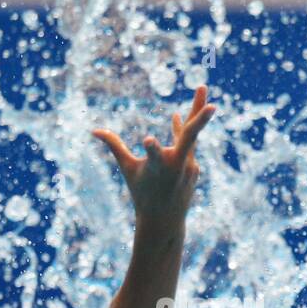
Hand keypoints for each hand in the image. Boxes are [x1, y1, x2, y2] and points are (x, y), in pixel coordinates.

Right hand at [92, 85, 215, 221]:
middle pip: (189, 140)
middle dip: (200, 120)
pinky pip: (188, 144)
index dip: (152, 149)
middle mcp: (176, 167)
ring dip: (196, 112)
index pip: (154, 156)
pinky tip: (177, 118)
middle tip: (213, 105)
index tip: (148, 140)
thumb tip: (93, 130)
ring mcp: (189, 167)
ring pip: (191, 135)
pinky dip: (181, 130)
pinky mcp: (194, 167)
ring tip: (201, 88)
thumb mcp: (127, 169)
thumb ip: (114, 146)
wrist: (164, 220)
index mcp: (157, 169)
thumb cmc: (141, 192)